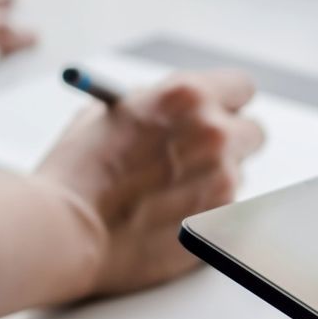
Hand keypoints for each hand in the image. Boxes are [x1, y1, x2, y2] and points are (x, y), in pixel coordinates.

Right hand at [35, 70, 265, 297]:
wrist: (64, 231)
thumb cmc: (77, 173)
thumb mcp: (109, 115)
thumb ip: (153, 106)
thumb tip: (175, 111)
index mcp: (187, 96)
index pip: (241, 87)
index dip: (227, 103)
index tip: (218, 114)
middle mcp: (215, 134)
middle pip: (252, 132)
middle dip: (231, 143)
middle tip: (201, 157)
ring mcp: (223, 180)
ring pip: (237, 176)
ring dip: (213, 182)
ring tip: (166, 197)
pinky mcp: (222, 222)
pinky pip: (226, 212)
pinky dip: (205, 215)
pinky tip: (167, 220)